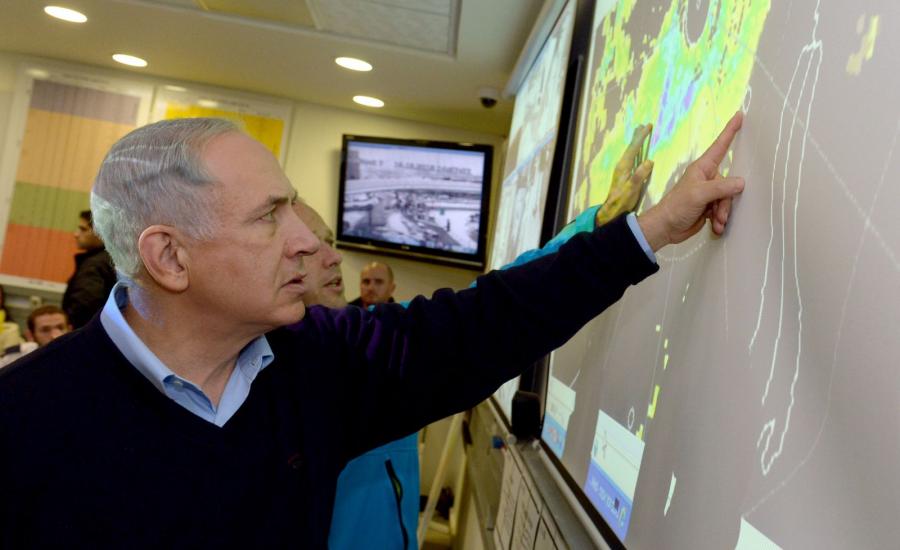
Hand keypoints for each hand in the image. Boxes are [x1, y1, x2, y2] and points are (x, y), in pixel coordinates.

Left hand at [595, 123, 653, 225]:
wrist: (612, 209)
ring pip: (631, 151)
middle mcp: (622, 165)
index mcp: (624, 166)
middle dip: (638, 136)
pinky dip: (635, 150)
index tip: (647, 126)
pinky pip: (631, 157)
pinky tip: (637, 152)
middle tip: (643, 125)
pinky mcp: (624, 174)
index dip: (641, 137)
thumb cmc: (622, 200)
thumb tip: (649, 161)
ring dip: (636, 142)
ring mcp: (622, 169)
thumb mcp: (632, 188)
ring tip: (639, 133)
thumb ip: (639, 175)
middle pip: (631, 147)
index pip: (634, 148)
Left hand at [638, 112, 744, 250]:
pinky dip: (720, 220)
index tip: (739, 115)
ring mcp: (708, 193)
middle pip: (730, 183)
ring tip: (717, 223)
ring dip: (723, 213)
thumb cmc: (677, 206)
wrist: (666, 228)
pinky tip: (715, 227)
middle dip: (727, 201)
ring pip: (728, 199)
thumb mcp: (699, 194)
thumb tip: (741, 182)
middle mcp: (707, 178)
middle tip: (719, 214)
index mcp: (702, 168)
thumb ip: (721, 188)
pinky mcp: (708, 207)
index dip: (730, 131)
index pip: (720, 146)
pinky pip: (723, 210)